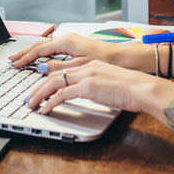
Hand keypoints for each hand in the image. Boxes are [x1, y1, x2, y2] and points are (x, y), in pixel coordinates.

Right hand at [8, 34, 119, 70]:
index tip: (15, 64)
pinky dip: (43, 52)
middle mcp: (67, 38)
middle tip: (13, 60)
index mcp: (66, 42)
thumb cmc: (105, 59)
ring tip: (23, 59)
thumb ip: (59, 67)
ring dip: (33, 52)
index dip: (26, 58)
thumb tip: (42, 68)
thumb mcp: (80, 66)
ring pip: (46, 45)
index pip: (39, 50)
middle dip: (25, 53)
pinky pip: (53, 46)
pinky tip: (41, 57)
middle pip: (40, 45)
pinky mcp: (75, 44)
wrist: (124, 57)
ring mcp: (71, 40)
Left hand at [25, 60, 173, 135]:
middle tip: (28, 97)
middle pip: (54, 74)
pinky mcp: (88, 87)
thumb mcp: (109, 83)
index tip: (40, 87)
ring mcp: (86, 75)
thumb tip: (88, 93)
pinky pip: (62, 94)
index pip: (64, 70)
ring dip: (39, 94)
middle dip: (37, 86)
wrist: (144, 88)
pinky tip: (45, 109)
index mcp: (91, 64)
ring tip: (31, 104)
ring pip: (54, 82)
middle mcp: (86, 67)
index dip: (48, 78)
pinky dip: (50, 102)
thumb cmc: (133, 89)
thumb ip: (96, 85)